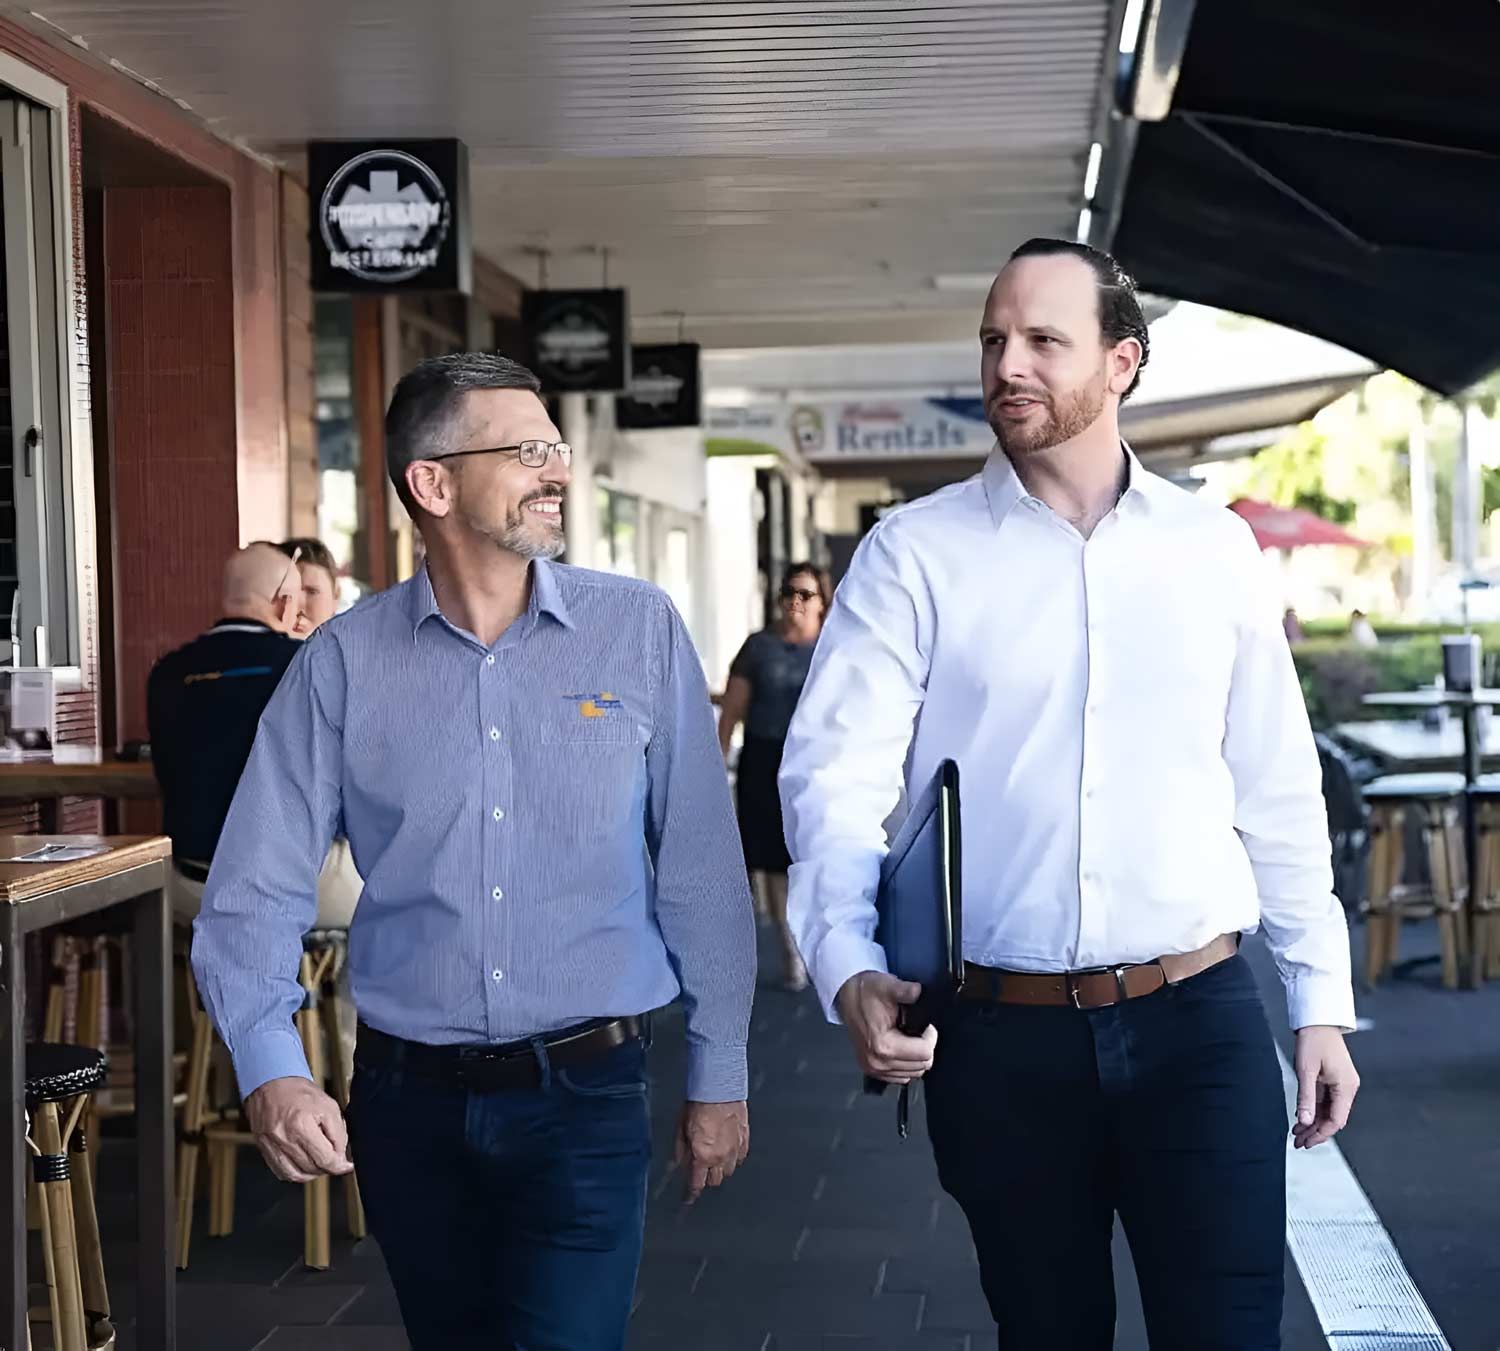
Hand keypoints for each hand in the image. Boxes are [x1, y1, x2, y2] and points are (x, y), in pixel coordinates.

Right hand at [244, 1076, 353, 1181]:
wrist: (271, 1084)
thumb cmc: (298, 1092)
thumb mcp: (328, 1105)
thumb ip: (338, 1132)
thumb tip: (341, 1154)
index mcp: (301, 1125)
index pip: (325, 1158)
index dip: (339, 1166)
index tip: (346, 1165)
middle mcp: (284, 1139)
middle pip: (312, 1168)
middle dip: (328, 1167)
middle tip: (335, 1160)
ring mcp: (272, 1147)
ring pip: (297, 1175)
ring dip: (313, 1173)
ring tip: (321, 1163)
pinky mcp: (264, 1150)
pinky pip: (281, 1172)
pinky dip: (296, 1173)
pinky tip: (304, 1165)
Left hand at [675, 1100, 748, 1204]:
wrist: (719, 1087)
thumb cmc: (699, 1104)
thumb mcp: (681, 1128)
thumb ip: (681, 1150)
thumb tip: (680, 1163)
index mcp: (702, 1156)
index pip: (696, 1184)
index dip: (691, 1194)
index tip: (688, 1199)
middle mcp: (720, 1156)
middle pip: (715, 1180)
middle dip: (706, 1176)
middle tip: (701, 1166)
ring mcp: (735, 1149)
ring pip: (729, 1170)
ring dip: (720, 1167)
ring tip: (715, 1154)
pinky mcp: (745, 1139)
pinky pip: (740, 1157)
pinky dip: (734, 1156)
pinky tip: (727, 1147)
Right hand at [835, 971, 936, 1084]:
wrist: (848, 996)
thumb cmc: (866, 992)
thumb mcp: (887, 986)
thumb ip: (905, 990)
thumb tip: (918, 991)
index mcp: (883, 1045)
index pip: (925, 1053)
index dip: (931, 1036)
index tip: (926, 1025)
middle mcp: (878, 1062)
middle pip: (921, 1066)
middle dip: (925, 1047)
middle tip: (919, 1030)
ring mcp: (874, 1069)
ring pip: (913, 1073)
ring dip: (916, 1057)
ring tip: (909, 1037)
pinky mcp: (872, 1070)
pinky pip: (901, 1077)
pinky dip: (906, 1065)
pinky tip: (902, 1048)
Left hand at [1292, 1026, 1359, 1149]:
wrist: (1318, 1021)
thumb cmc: (1314, 1040)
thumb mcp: (1306, 1070)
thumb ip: (1305, 1097)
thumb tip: (1303, 1121)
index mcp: (1346, 1087)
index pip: (1336, 1120)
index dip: (1321, 1133)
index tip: (1306, 1142)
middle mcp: (1347, 1088)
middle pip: (1332, 1118)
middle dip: (1315, 1131)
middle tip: (1298, 1142)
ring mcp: (1341, 1084)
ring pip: (1328, 1111)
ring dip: (1313, 1122)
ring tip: (1297, 1134)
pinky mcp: (1334, 1080)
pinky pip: (1325, 1101)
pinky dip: (1313, 1110)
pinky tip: (1301, 1118)